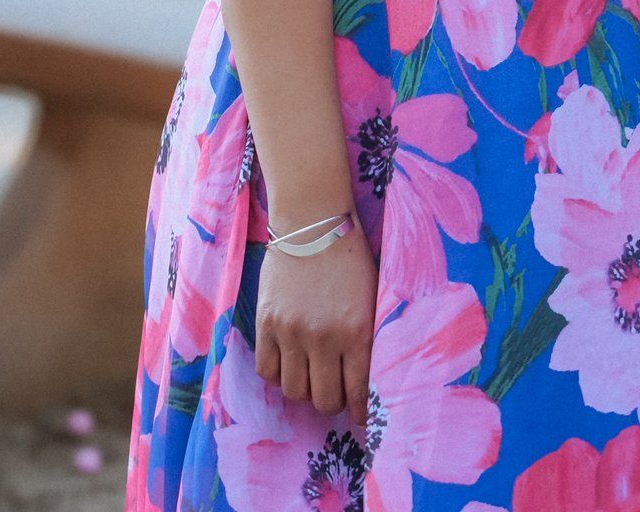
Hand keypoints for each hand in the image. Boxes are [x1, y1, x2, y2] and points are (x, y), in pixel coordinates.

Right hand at [255, 227, 377, 418]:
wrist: (313, 222)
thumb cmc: (350, 258)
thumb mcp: (372, 297)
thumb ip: (369, 338)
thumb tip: (368, 380)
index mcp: (358, 331)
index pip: (359, 392)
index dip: (361, 413)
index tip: (361, 418)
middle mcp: (324, 337)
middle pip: (324, 400)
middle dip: (331, 403)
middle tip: (334, 393)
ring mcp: (292, 332)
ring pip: (294, 391)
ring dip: (304, 390)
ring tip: (311, 376)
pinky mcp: (267, 323)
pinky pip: (268, 371)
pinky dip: (278, 375)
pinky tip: (289, 362)